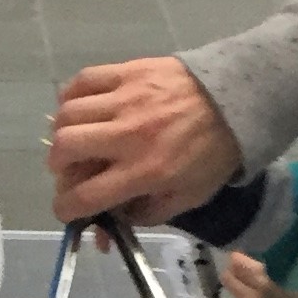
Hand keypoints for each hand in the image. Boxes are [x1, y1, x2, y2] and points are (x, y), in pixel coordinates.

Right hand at [48, 56, 239, 223]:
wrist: (239, 99)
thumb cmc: (213, 153)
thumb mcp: (186, 198)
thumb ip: (144, 214)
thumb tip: (108, 226)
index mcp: (144, 171)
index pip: (84, 196)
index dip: (65, 209)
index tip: (68, 210)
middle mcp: (128, 135)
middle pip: (64, 149)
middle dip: (59, 168)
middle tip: (70, 171)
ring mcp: (125, 99)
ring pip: (66, 114)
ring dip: (62, 133)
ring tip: (75, 139)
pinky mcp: (128, 71)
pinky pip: (82, 81)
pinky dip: (72, 98)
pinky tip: (81, 109)